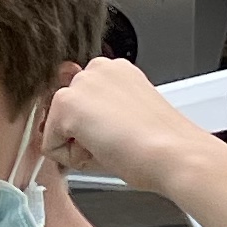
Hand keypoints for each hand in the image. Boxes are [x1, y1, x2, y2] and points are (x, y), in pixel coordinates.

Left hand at [38, 56, 226, 207]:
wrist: (175, 154)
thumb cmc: (163, 145)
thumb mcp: (127, 118)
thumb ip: (97, 114)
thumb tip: (64, 125)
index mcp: (115, 70)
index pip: (81, 102)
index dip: (95, 127)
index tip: (121, 132)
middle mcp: (95, 68)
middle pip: (64, 113)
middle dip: (81, 135)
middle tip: (118, 141)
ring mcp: (80, 84)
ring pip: (56, 128)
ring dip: (77, 146)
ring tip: (112, 145)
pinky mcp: (67, 104)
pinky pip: (50, 146)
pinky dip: (71, 159)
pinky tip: (103, 151)